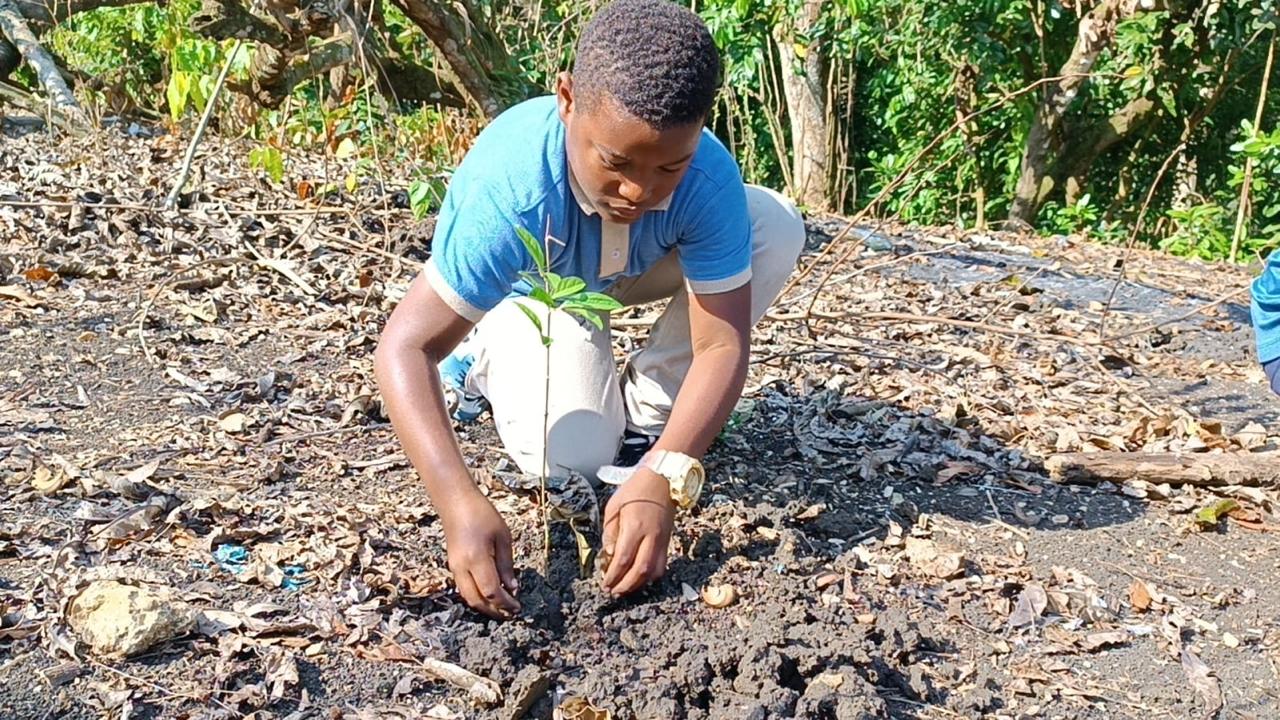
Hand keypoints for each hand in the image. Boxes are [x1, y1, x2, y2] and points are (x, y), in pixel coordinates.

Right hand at [440, 490, 519, 618]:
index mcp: (476, 559)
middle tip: (511, 613)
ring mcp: (454, 568)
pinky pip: (464, 588)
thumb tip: (512, 587)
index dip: (505, 603)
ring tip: (502, 607)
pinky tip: (490, 593)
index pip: (492, 591)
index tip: (518, 607)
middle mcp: (462, 568)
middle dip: (494, 611)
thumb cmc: (482, 514)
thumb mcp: (502, 536)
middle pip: (477, 601)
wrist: (455, 503)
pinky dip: (478, 596)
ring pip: (468, 597)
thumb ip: (507, 564)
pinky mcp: (453, 566)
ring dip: (485, 606)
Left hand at [601, 466, 674, 595]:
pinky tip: (640, 578)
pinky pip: (661, 565)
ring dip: (639, 584)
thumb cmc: (635, 490)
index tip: (604, 583)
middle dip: (625, 585)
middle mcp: (651, 536)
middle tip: (613, 592)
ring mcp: (662, 540)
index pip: (622, 559)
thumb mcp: (613, 507)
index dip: (613, 576)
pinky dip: (651, 576)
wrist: (663, 479)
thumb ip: (610, 533)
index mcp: (634, 526)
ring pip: (653, 571)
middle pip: (639, 570)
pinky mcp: (668, 541)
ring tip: (625, 589)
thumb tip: (608, 555)